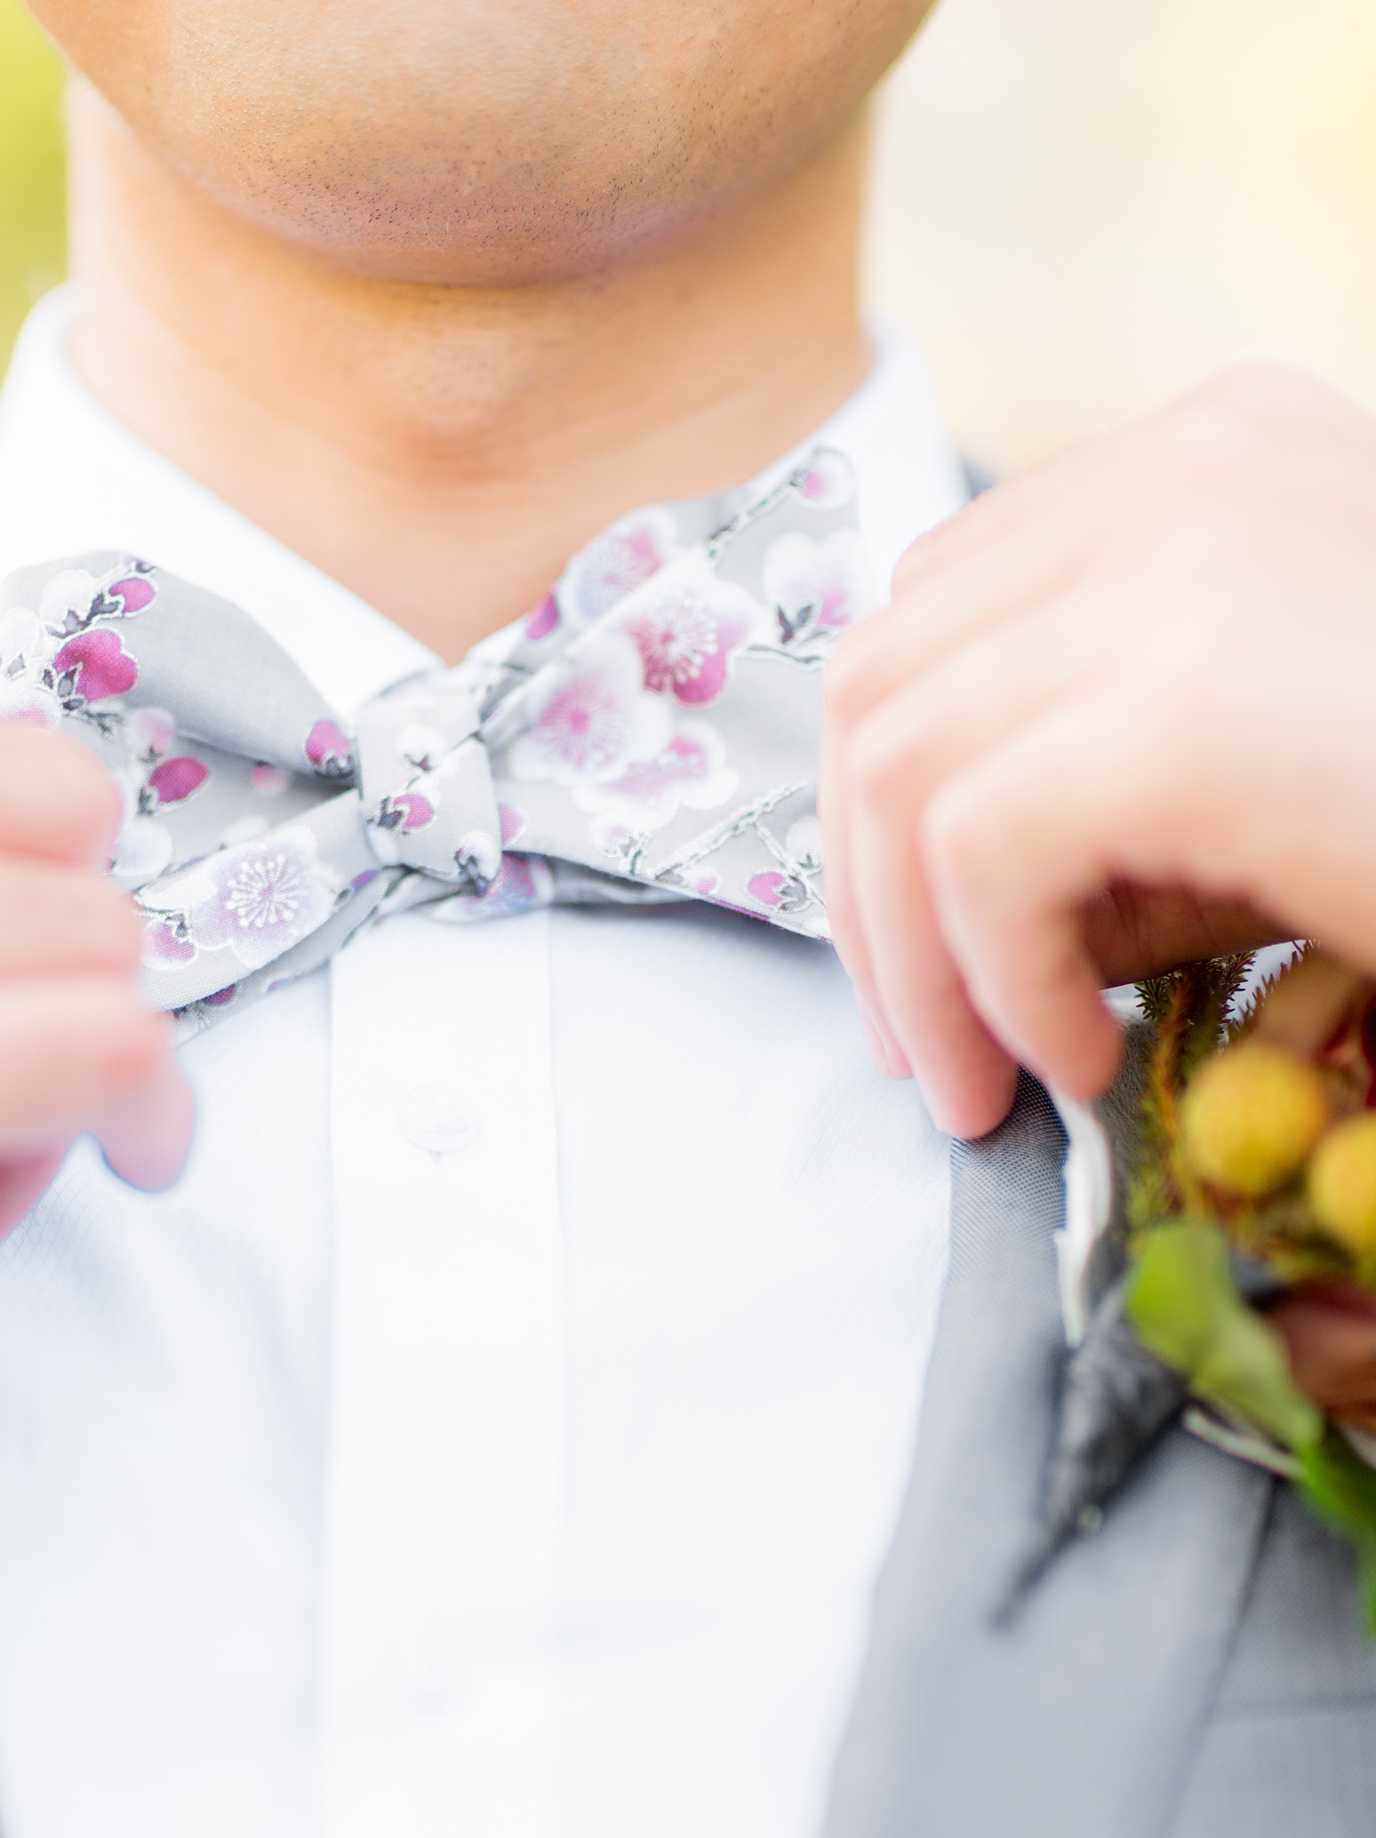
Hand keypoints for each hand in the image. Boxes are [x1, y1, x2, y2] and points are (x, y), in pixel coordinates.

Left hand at [821, 360, 1375, 1136]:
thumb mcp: (1268, 774)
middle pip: (890, 670)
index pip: (949, 601)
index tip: (926, 943)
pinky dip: (992, 982)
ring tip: (987, 1082)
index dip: (895, 787)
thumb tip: (933, 905)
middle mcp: (1186, 468)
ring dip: (915, 960)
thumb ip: (1112, 784)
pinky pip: (976, 848)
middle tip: (922, 1047)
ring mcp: (1183, 561)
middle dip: (869, 885)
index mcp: (1212, 455)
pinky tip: (1077, 1062)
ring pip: (899, 760)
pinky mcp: (1182, 698)